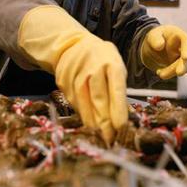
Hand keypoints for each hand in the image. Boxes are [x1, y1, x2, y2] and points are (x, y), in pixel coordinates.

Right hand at [19, 5, 128, 143]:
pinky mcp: (64, 82)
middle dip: (105, 123)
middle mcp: (93, 68)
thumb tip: (122, 117)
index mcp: (111, 64)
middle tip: (111, 140)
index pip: (116, 90)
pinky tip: (89, 122)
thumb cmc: (102, 60)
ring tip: (100, 136)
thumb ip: (118, 89)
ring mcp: (76, 75)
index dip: (118, 110)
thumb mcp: (116, 68)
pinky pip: (74, 103)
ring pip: (84, 104)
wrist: (74, 46)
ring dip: (92, 123)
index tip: (121, 128)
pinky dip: (82, 114)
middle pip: (98, 99)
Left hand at [141, 25, 186, 79]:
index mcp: (179, 35)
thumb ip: (155, 39)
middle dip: (184, 65)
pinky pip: (176, 71)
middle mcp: (184, 46)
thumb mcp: (152, 36)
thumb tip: (160, 45)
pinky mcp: (179, 66)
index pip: (185, 40)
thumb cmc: (155, 38)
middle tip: (179, 72)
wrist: (153, 48)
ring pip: (182, 66)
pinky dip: (168, 74)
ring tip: (160, 74)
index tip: (185, 57)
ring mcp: (182, 57)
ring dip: (172, 71)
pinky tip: (159, 72)